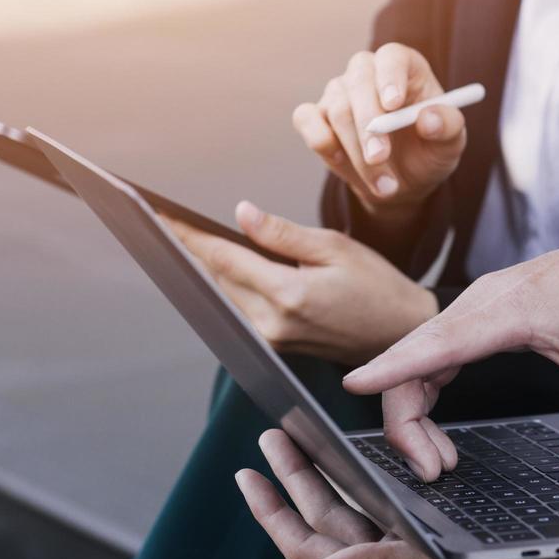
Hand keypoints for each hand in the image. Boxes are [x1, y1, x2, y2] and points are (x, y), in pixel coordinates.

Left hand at [165, 201, 438, 366]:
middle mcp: (273, 322)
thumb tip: (241, 214)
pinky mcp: (275, 345)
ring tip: (177, 236)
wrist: (400, 334)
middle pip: (215, 279)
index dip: (188, 234)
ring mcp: (272, 338)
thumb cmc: (377, 286)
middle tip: (158, 219)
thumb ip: (282, 233)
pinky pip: (239, 308)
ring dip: (204, 268)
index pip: (223, 258)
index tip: (159, 215)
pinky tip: (216, 264)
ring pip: (223, 295)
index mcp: (289, 294)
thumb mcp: (335, 247)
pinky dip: (226, 285)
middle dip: (188, 248)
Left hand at [236, 429, 558, 558]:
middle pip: (322, 522)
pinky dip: (360, 483)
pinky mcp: (427, 540)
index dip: (274, 512)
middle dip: (293, 480)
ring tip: (299, 444)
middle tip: (269, 440)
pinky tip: (357, 463)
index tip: (248, 474)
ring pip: (348, 514)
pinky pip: (379, 510)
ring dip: (320, 478)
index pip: (308, 548)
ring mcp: (406, 553)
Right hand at [291, 43, 466, 222]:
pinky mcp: (315, 115)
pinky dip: (322, 143)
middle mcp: (368, 72)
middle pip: (358, 83)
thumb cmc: (428, 153)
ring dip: (357, 153)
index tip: (393, 105)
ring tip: (384, 185)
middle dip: (368, 125)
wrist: (400, 182)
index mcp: (404, 68)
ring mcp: (338, 92)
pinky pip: (306, 119)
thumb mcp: (450, 145)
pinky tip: (343, 163)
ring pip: (337, 111)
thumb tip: (430, 119)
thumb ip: (448, 128)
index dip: (390, 76)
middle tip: (379, 158)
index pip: (392, 57)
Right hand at [343, 217, 558, 481]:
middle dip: (405, 417)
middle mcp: (484, 302)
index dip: (394, 365)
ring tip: (437, 463)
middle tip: (431, 471)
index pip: (440, 340)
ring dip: (413, 411)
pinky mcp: (480, 315)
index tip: (355, 383)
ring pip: (418, 358)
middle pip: (416, 356)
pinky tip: (437, 432)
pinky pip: (433, 353)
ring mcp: (478, 306)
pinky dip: (424, 392)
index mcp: (512, 308)